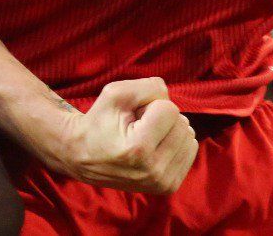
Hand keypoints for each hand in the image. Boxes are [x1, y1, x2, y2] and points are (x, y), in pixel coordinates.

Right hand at [54, 78, 196, 194]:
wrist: (83, 156)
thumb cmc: (99, 121)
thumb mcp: (115, 93)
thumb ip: (148, 86)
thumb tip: (170, 96)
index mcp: (138, 149)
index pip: (169, 109)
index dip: (150, 105)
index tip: (132, 117)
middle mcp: (153, 171)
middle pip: (182, 123)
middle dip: (160, 117)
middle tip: (137, 127)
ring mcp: (162, 182)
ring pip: (189, 137)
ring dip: (168, 130)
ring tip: (145, 137)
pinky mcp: (168, 187)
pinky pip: (189, 151)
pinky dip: (174, 143)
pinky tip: (155, 147)